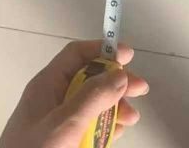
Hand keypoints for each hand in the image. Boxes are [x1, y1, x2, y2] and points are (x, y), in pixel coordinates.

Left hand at [0, 40, 148, 147]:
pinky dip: (104, 127)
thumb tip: (119, 73)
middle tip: (141, 88)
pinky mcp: (62, 142)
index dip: (102, 50)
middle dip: (116, 81)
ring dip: (114, 107)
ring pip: (91, 104)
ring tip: (131, 118)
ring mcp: (57, 122)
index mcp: (47, 85)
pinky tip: (117, 132)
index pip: (76, 55)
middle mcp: (52, 99)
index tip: (128, 55)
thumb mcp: (65, 124)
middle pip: (88, 79)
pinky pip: (87, 127)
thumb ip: (92, 97)